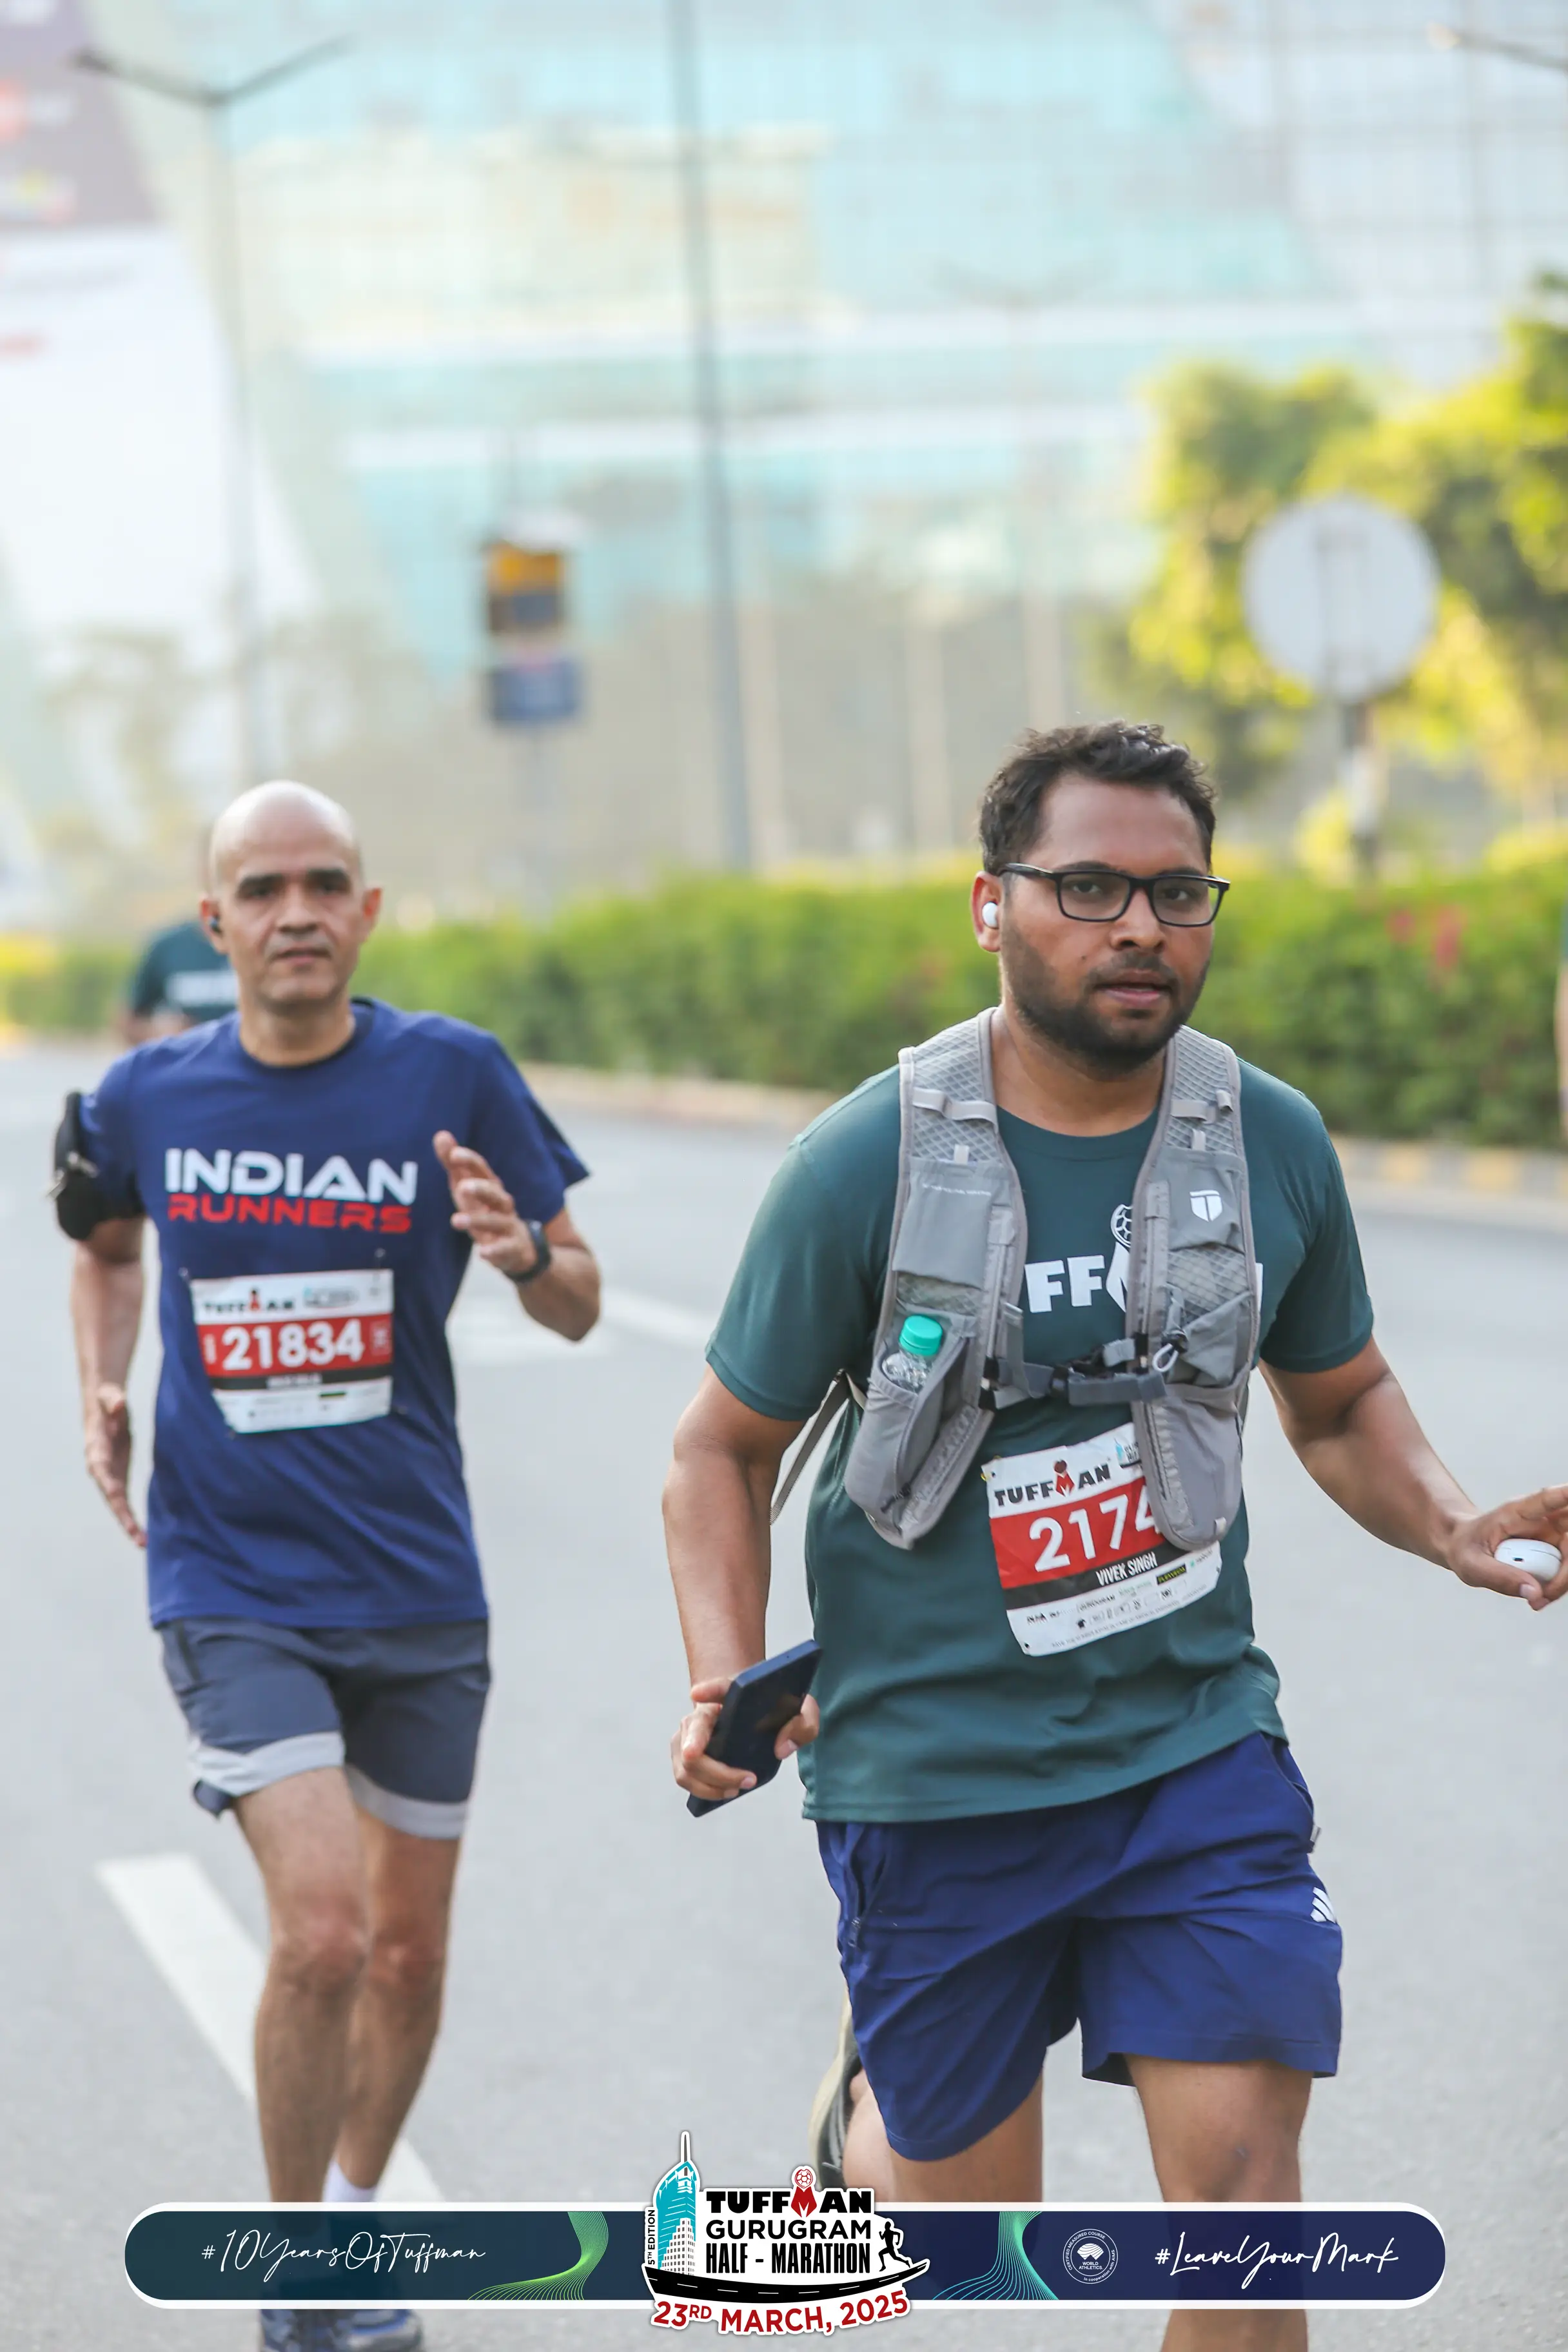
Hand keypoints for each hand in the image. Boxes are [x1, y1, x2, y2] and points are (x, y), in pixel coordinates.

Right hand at [85, 1382, 144, 1546]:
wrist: (104, 1406)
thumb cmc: (108, 1401)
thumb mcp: (111, 1397)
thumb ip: (114, 1401)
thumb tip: (120, 1404)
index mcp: (96, 1451)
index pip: (103, 1472)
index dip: (111, 1488)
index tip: (119, 1502)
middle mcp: (100, 1468)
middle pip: (111, 1496)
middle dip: (123, 1516)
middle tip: (137, 1537)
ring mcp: (109, 1475)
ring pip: (118, 1503)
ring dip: (128, 1523)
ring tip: (142, 1543)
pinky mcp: (118, 1477)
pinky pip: (124, 1501)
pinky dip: (132, 1516)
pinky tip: (142, 1534)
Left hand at [433, 1130, 538, 1278]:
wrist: (520, 1248)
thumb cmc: (487, 1212)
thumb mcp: (468, 1189)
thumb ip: (454, 1165)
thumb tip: (440, 1134)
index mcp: (491, 1188)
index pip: (482, 1171)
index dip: (470, 1161)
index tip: (453, 1154)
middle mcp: (502, 1205)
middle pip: (495, 1193)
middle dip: (481, 1189)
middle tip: (462, 1186)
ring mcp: (509, 1227)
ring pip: (497, 1222)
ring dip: (478, 1220)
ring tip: (456, 1221)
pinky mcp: (511, 1250)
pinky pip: (504, 1250)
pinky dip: (494, 1251)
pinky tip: (482, 1252)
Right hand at [670, 1674, 820, 1803]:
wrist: (749, 1715)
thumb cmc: (772, 1710)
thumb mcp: (799, 1710)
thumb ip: (804, 1723)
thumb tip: (782, 1748)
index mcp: (729, 1692)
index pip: (718, 1685)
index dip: (707, 1689)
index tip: (697, 1694)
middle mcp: (702, 1711)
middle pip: (693, 1731)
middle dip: (714, 1765)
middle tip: (749, 1779)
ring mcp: (687, 1735)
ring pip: (685, 1764)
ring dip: (711, 1783)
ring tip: (738, 1788)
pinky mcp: (684, 1756)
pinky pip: (684, 1777)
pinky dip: (704, 1789)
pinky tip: (728, 1790)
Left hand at [1443, 1485, 1567, 1608]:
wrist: (1464, 1549)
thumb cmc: (1467, 1547)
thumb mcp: (1472, 1565)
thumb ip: (1499, 1577)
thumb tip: (1533, 1591)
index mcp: (1515, 1513)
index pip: (1545, 1500)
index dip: (1563, 1496)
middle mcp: (1539, 1520)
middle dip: (1567, 1566)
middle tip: (1547, 1591)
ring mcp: (1549, 1535)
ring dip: (1562, 1582)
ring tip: (1536, 1599)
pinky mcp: (1553, 1551)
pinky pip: (1565, 1569)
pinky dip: (1557, 1587)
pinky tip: (1537, 1596)